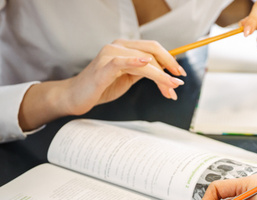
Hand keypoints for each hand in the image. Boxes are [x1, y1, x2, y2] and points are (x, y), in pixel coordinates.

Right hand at [19, 40, 185, 130]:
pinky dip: (135, 62)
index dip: (169, 60)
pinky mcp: (103, 67)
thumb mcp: (127, 79)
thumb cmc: (101, 87)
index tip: (180, 74)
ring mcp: (110, 54)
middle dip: (169, 67)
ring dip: (160, 76)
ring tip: (170, 88)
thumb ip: (144, 72)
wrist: (76, 97)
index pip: (153, 49)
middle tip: (178, 83)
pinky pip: (121, 62)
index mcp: (125, 48)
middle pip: (151, 51)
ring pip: (143, 60)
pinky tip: (146, 64)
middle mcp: (118, 47)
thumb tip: (166, 74)